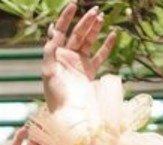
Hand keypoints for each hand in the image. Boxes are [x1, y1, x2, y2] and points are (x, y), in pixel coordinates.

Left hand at [41, 2, 116, 116]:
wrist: (69, 115)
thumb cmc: (55, 97)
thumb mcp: (48, 73)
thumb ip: (50, 52)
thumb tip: (52, 31)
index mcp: (55, 55)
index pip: (59, 30)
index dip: (66, 17)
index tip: (74, 4)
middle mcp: (66, 57)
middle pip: (77, 33)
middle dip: (85, 21)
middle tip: (96, 11)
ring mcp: (79, 64)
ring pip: (88, 41)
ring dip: (95, 29)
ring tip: (101, 17)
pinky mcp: (89, 72)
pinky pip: (100, 55)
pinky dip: (107, 45)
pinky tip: (113, 34)